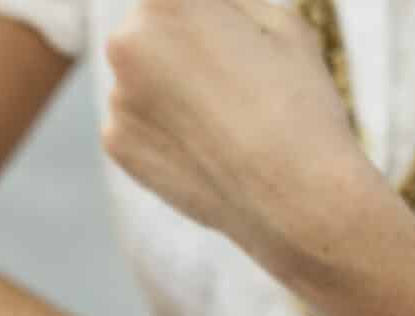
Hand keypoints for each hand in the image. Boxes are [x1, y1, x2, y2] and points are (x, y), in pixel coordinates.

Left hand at [102, 0, 380, 266]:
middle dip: (184, 43)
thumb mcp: (280, 20)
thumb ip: (233, 3)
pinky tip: (207, 146)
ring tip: (226, 117)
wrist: (293, 197)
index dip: (213, 17)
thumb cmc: (298, 100)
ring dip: (173, 86)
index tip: (232, 45)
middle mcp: (125, 42)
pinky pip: (140, 121)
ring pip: (144, 77)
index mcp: (166, 0)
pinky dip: (166, 129)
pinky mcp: (115, 143)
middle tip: (233, 75)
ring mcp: (117, 96)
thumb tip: (206, 8)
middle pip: (152, 29)